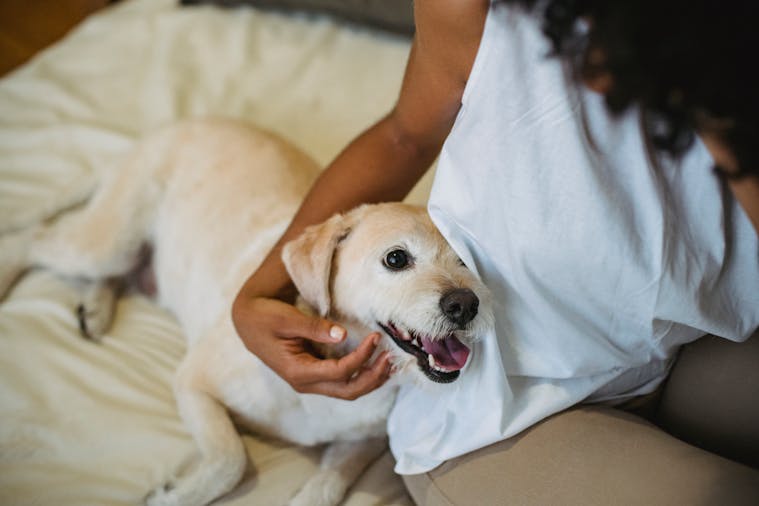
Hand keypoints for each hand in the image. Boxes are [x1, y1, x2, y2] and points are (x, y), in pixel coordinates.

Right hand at [233, 297, 391, 399]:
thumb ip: (313, 327)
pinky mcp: (314, 375)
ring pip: (348, 390)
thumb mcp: (287, 319)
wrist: (247, 322)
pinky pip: (343, 382)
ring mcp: (310, 382)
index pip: (339, 372)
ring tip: (389, 362)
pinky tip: (375, 364)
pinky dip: (361, 375)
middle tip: (390, 357)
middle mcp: (305, 382)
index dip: (361, 357)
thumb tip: (341, 334)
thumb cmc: (265, 317)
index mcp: (298, 371)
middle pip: (348, 390)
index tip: (375, 337)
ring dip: (371, 379)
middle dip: (373, 376)